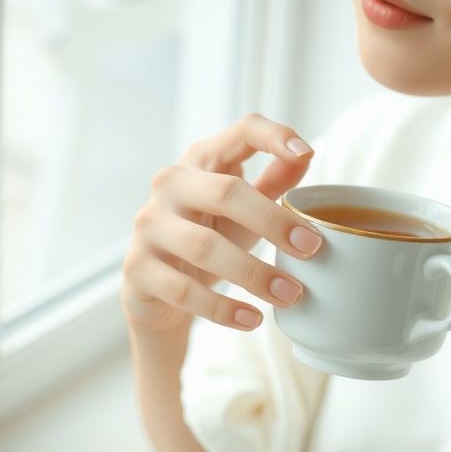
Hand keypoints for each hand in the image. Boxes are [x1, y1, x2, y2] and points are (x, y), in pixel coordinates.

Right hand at [122, 114, 323, 332]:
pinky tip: (252, 319)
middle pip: (226, 192)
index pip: (240, 132)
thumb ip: (274, 181)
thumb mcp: (245, 209)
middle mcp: (170, 184)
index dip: (273, 136)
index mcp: (202, 161)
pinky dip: (223, 308)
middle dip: (274, 221)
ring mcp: (149, 225)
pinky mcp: (138, 267)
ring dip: (254, 274)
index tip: (306, 153)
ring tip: (290, 294)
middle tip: (312, 249)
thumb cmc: (210, 235)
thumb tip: (304, 154)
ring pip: (204, 246)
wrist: (158, 291)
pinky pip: (183, 290)